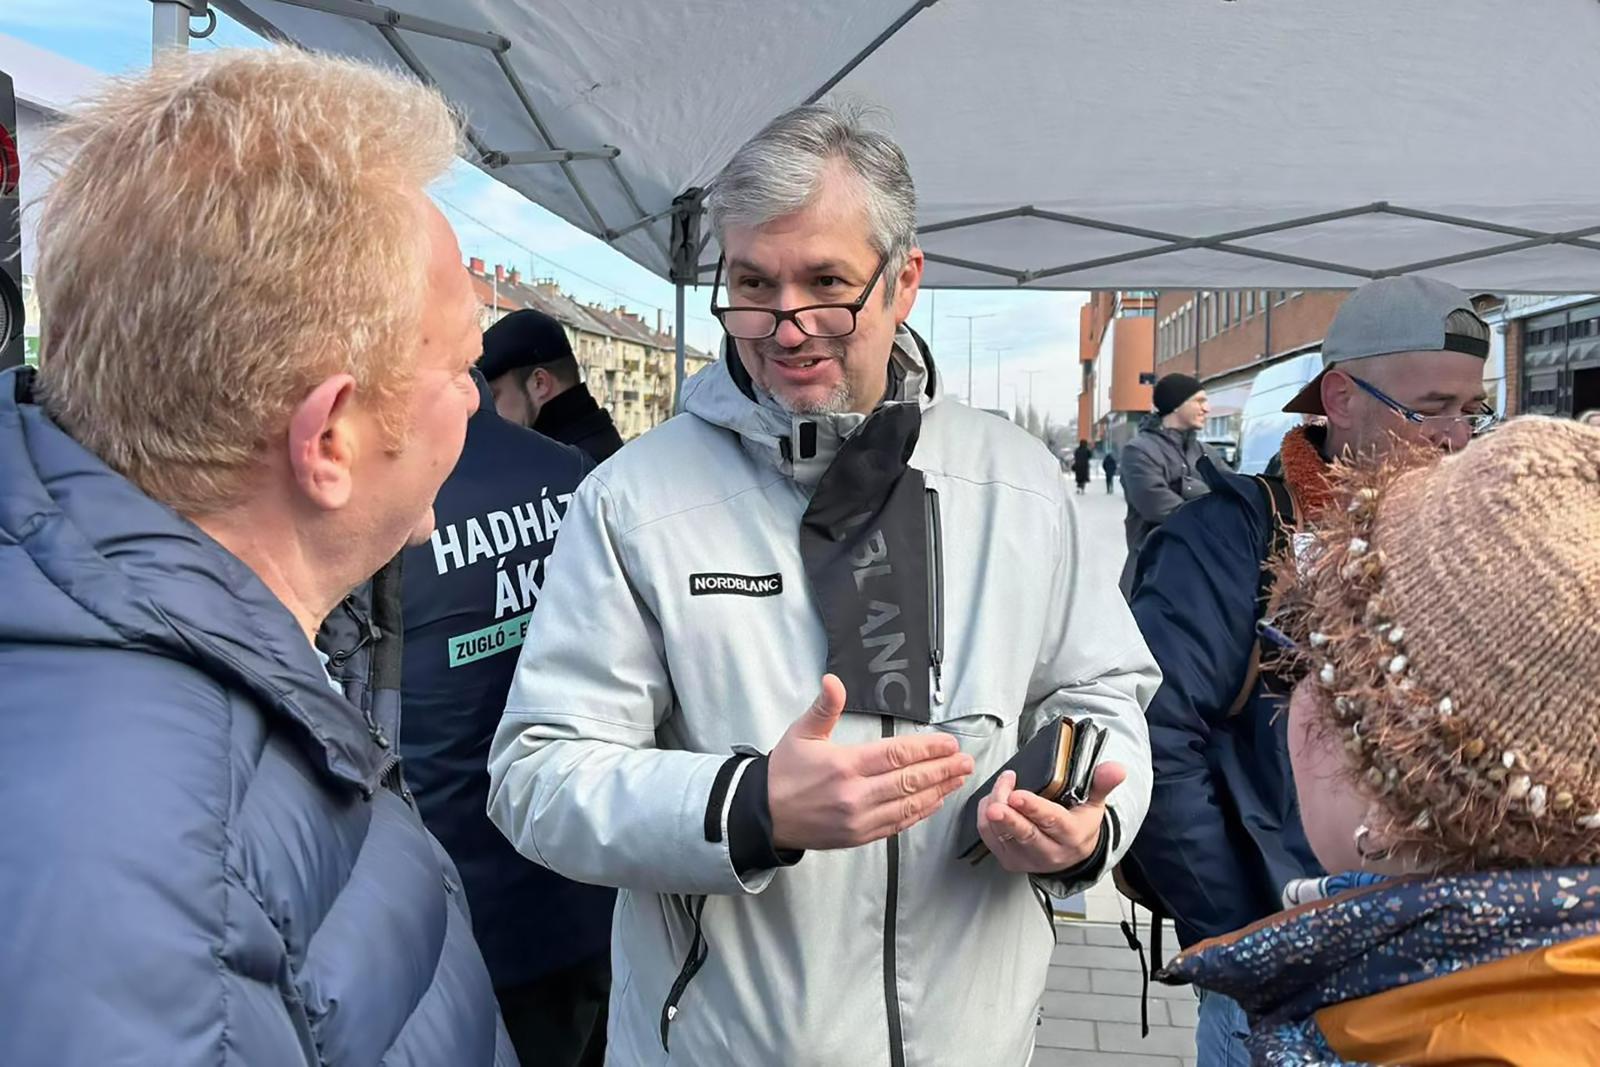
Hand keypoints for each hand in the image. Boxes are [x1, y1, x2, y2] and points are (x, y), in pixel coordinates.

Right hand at [768, 675, 974, 850]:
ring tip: (959, 779)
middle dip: (942, 769)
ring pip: (908, 804)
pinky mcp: (859, 836)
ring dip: (938, 791)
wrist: (763, 815)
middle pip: (909, 780)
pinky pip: (898, 824)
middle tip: (966, 761)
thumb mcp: (801, 733)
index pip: (896, 755)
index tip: (948, 743)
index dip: (927, 749)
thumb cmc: (784, 771)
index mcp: (844, 765)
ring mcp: (859, 819)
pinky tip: (936, 801)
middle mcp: (855, 794)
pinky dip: (920, 812)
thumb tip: (833, 680)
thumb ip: (824, 707)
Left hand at [976, 762, 1125, 874]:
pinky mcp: (1010, 861)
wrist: (1073, 855)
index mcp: (1072, 836)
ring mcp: (1027, 860)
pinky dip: (984, 817)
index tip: (1018, 796)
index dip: (1035, 809)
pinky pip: (990, 838)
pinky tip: (991, 800)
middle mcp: (1050, 852)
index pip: (1052, 822)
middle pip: (1025, 835)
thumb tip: (1117, 768)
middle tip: (996, 804)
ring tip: (1000, 784)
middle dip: (1009, 818)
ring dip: (994, 808)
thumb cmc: (1080, 823)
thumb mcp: (1094, 803)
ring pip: (1003, 835)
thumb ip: (1102, 784)